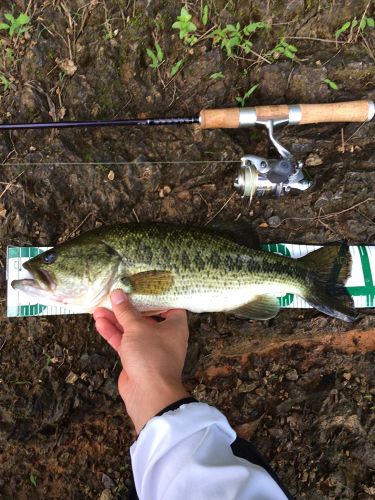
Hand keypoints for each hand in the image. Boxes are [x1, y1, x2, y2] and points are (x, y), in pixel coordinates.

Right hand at [93, 290, 189, 432]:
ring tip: (98, 308)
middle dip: (129, 307)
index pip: (169, 304)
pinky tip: (99, 322)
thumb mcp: (137, 328)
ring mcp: (149, 347)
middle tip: (114, 295)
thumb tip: (117, 293)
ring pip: (132, 329)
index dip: (156, 295)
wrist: (149, 394)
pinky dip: (113, 333)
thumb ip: (126, 311)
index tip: (142, 285)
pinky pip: (124, 341)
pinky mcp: (136, 358)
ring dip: (116, 320)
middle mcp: (164, 335)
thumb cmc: (152, 356)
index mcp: (175, 325)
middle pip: (146, 316)